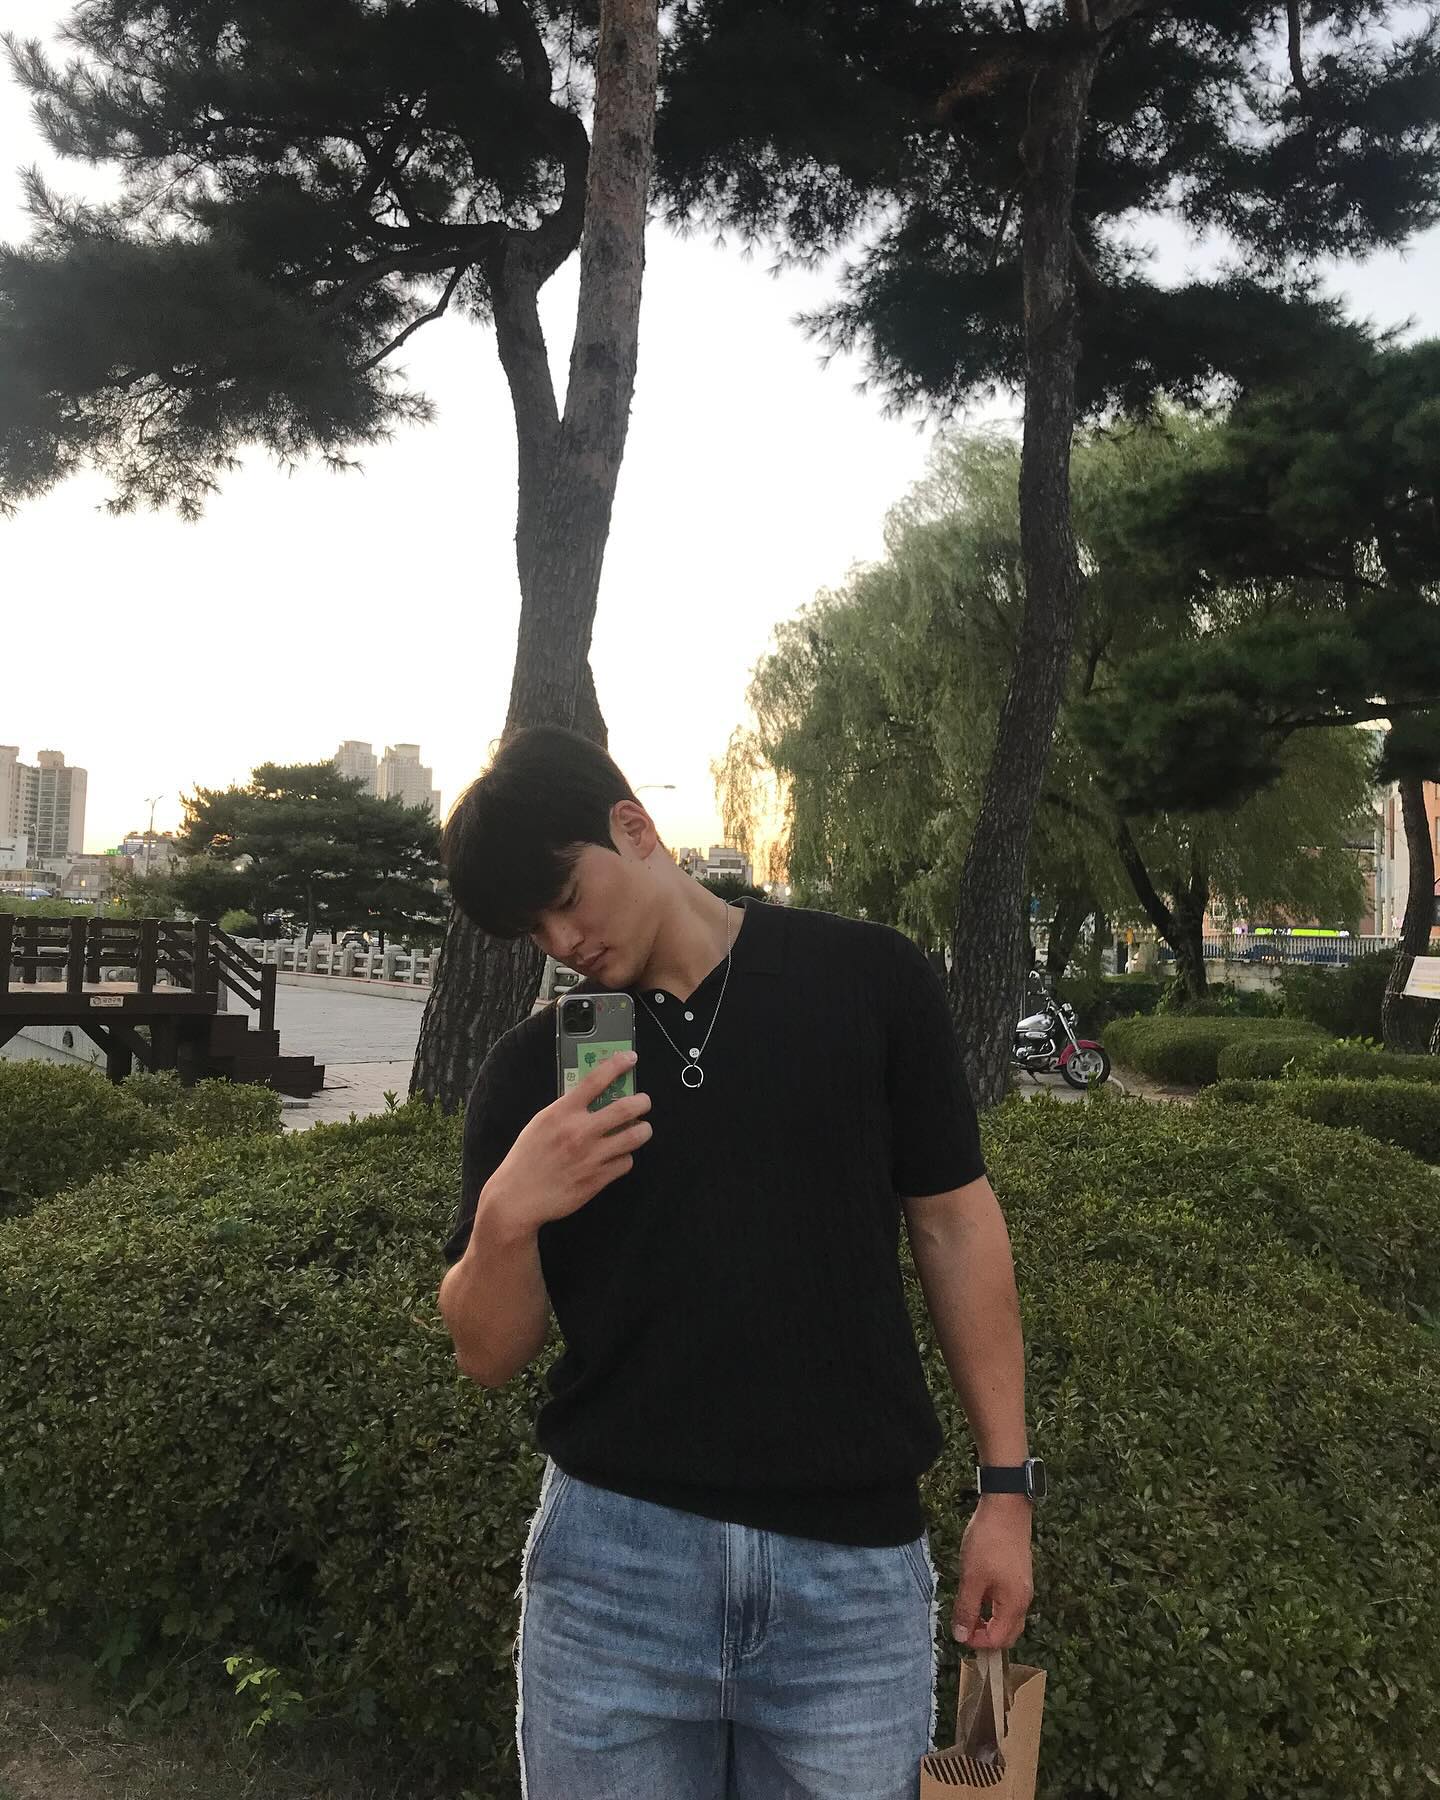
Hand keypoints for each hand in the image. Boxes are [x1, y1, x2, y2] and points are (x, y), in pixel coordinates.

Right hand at [485, 1051, 650, 1230]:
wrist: (518, 1197)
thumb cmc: (527, 1158)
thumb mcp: (541, 1123)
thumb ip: (566, 1109)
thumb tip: (593, 1096)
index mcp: (562, 1113)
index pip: (596, 1080)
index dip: (617, 1064)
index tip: (631, 1057)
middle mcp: (580, 1132)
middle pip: (626, 1107)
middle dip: (642, 1102)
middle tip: (643, 1102)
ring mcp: (592, 1156)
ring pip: (635, 1136)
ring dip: (643, 1129)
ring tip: (640, 1128)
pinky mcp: (598, 1179)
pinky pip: (626, 1162)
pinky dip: (626, 1157)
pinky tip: (619, 1156)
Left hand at [950, 1496, 1033, 1649]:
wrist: (1006, 1507)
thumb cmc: (988, 1542)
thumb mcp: (971, 1578)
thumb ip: (967, 1609)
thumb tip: (961, 1636)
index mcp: (1014, 1605)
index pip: (998, 1640)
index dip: (977, 1642)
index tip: (958, 1632)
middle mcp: (1023, 1600)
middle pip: (1007, 1633)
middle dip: (985, 1635)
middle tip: (964, 1626)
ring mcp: (1022, 1586)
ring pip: (1007, 1617)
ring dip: (988, 1620)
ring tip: (968, 1609)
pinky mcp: (1018, 1574)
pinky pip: (1007, 1601)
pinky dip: (993, 1606)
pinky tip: (977, 1592)